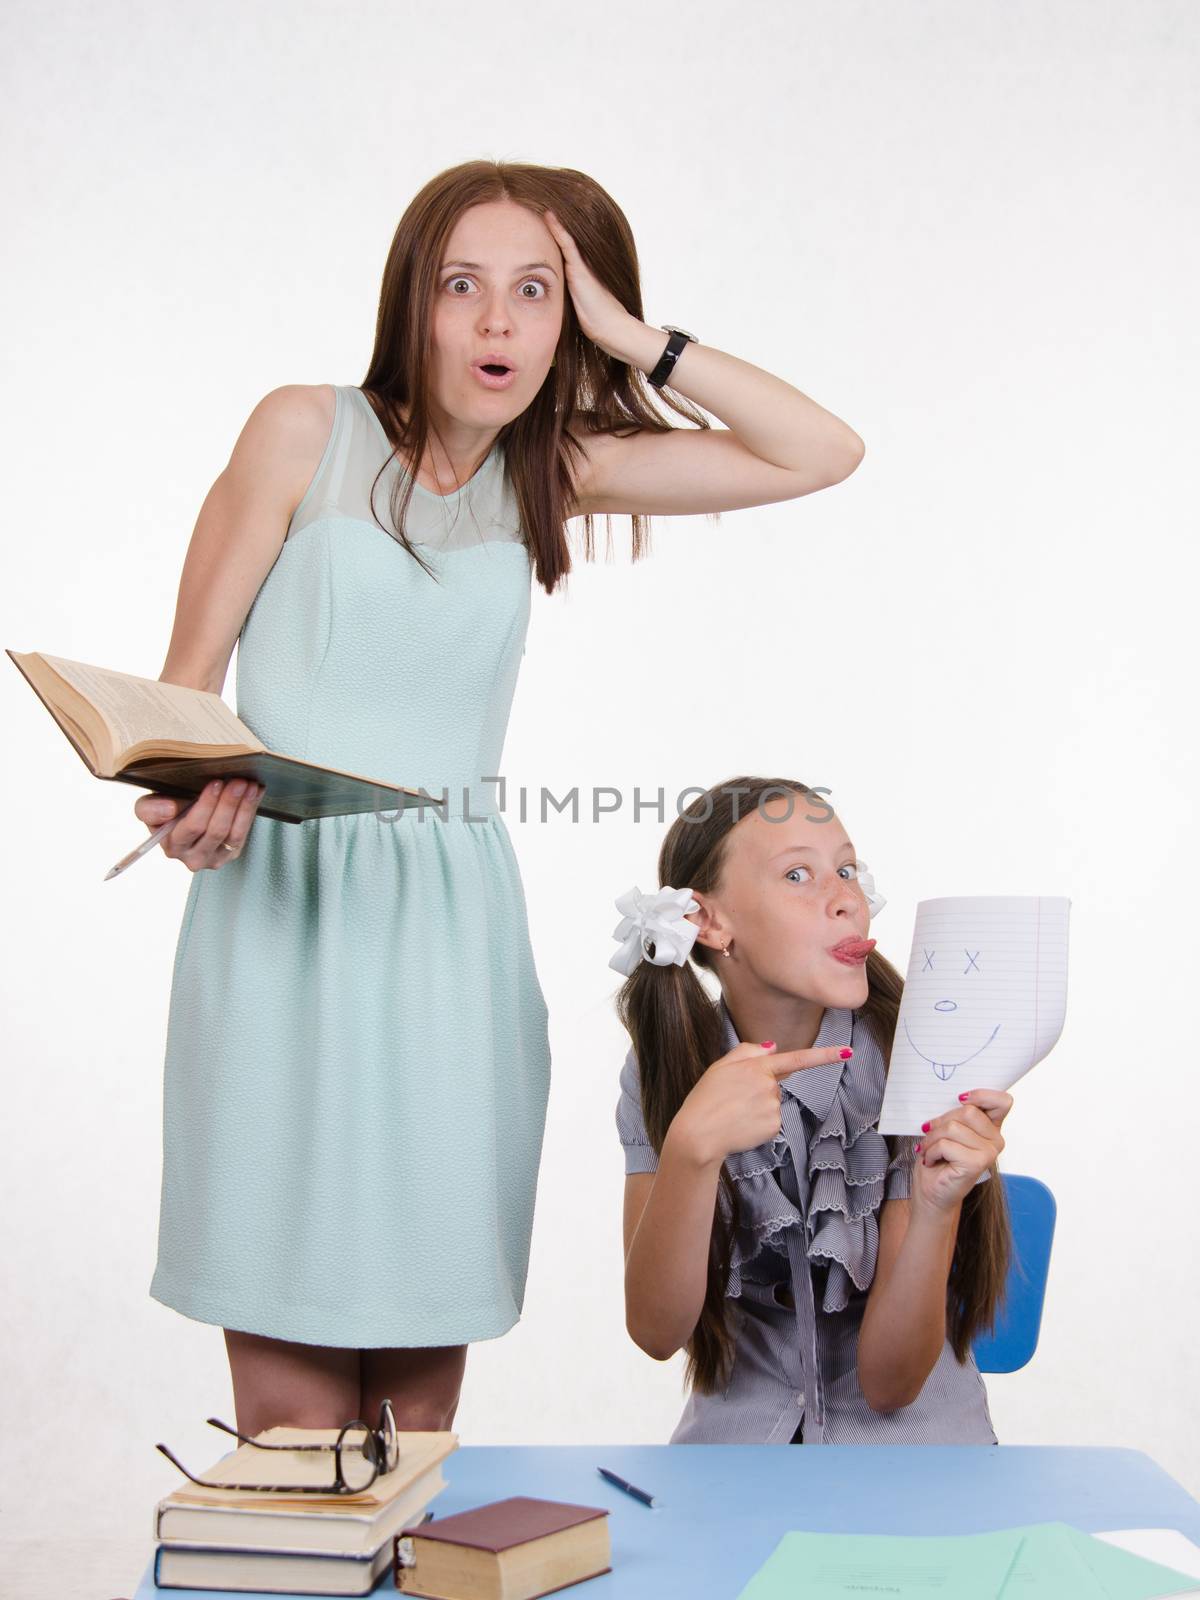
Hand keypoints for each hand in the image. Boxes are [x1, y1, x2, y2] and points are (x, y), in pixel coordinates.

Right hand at [133, 778, 265, 871]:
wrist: (180, 818)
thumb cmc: (165, 810)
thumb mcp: (149, 806)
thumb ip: (150, 808)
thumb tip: (169, 809)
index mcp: (172, 846)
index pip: (192, 827)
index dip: (206, 805)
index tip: (216, 783)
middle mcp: (192, 858)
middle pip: (216, 831)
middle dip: (228, 803)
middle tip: (238, 781)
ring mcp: (214, 859)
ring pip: (233, 834)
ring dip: (244, 807)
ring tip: (249, 785)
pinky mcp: (230, 854)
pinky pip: (243, 834)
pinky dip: (250, 811)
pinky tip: (254, 793)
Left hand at [542, 208, 637, 356]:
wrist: (609, 326)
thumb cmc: (594, 320)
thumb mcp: (576, 303)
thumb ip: (567, 294)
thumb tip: (548, 296)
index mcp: (576, 270)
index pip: (561, 246)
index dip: (552, 232)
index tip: (537, 217)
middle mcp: (578, 263)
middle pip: (562, 237)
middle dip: (551, 220)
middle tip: (535, 200)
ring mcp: (580, 264)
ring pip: (564, 237)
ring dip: (553, 221)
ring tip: (539, 200)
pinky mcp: (579, 269)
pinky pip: (567, 244)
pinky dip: (558, 229)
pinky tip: (548, 214)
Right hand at [672, 1038, 851, 1167]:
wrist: (697, 1135)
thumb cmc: (704, 1100)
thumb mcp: (720, 1067)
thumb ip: (747, 1052)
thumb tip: (773, 1047)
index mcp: (756, 1067)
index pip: (796, 1058)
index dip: (824, 1055)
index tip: (847, 1052)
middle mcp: (768, 1085)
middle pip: (774, 1085)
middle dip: (758, 1091)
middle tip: (731, 1100)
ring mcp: (772, 1107)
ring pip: (772, 1104)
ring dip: (757, 1108)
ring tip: (734, 1114)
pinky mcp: (773, 1126)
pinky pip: (772, 1122)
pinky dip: (759, 1125)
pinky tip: (741, 1126)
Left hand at [911, 1088, 1012, 1213]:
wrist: (931, 1191)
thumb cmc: (938, 1159)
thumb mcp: (947, 1128)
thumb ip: (957, 1114)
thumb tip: (957, 1098)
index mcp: (991, 1127)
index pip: (1002, 1101)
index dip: (981, 1095)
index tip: (960, 1098)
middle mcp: (996, 1140)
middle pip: (968, 1111)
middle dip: (941, 1121)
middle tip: (931, 1135)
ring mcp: (989, 1153)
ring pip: (953, 1127)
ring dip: (932, 1138)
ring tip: (929, 1149)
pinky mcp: (977, 1164)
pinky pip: (946, 1144)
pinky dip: (931, 1151)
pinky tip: (931, 1160)